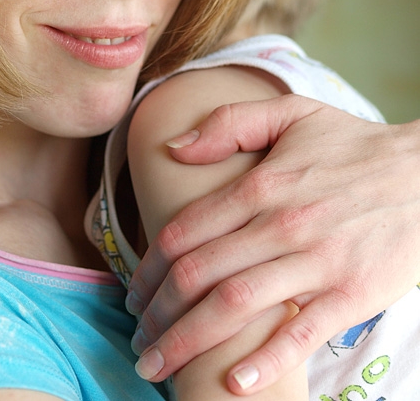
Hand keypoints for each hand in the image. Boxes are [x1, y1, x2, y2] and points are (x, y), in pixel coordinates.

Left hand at [127, 95, 419, 394]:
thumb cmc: (352, 145)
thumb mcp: (291, 113)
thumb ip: (228, 123)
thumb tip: (173, 147)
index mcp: (261, 184)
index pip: (186, 231)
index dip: (150, 267)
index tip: (134, 293)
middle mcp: (281, 224)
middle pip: (199, 275)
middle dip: (158, 314)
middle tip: (138, 341)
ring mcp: (316, 261)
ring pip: (236, 306)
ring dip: (188, 342)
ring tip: (158, 367)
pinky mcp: (351, 294)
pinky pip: (300, 335)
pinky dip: (265, 361)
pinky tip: (234, 383)